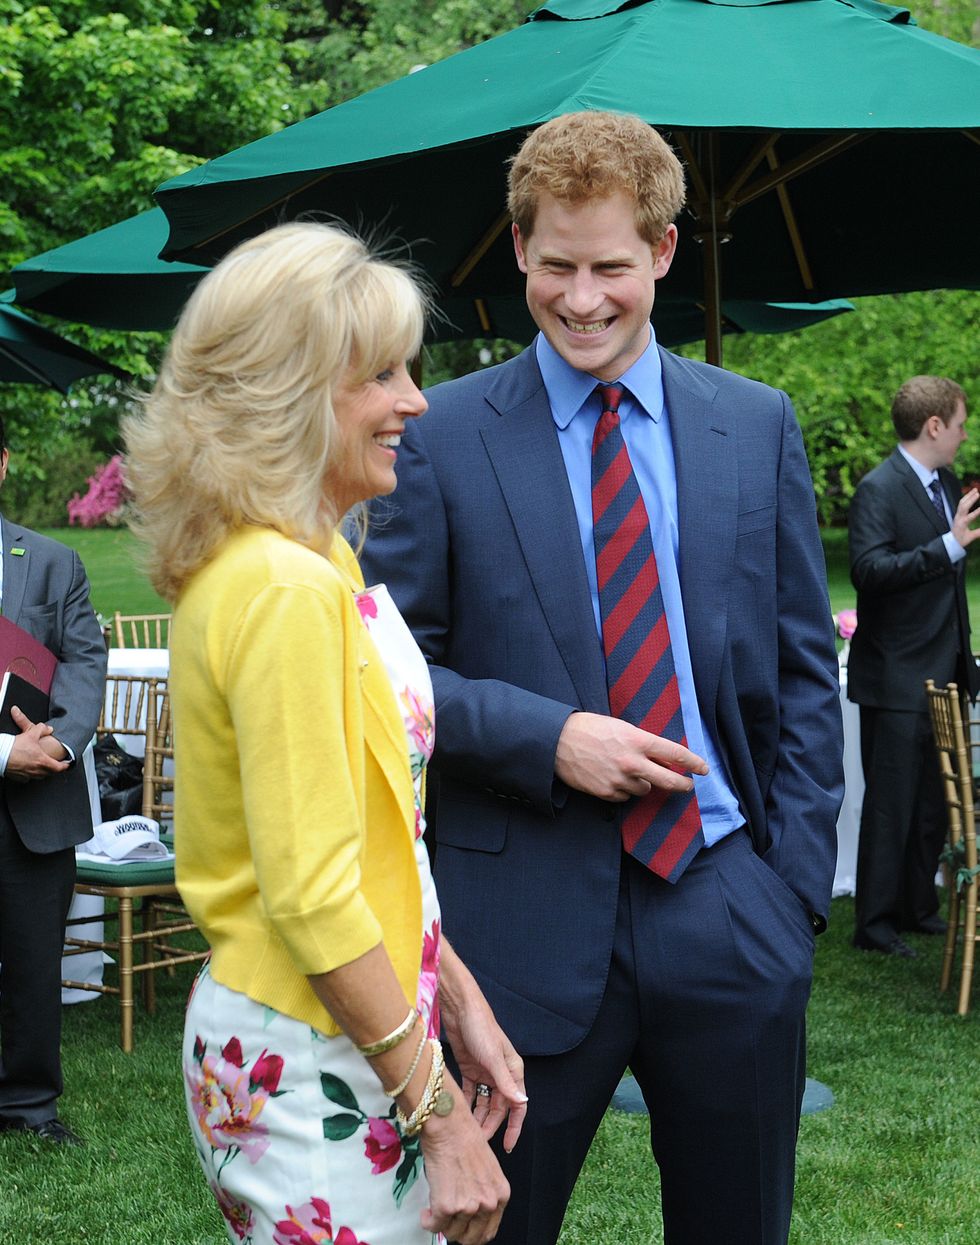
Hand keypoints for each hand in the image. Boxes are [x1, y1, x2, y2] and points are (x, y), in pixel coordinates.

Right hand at [5, 706, 69, 780]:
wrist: (0, 754)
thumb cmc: (14, 747)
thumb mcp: (31, 734)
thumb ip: (42, 729)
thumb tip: (48, 729)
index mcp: (42, 761)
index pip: (59, 768)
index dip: (65, 766)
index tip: (67, 765)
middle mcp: (36, 770)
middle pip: (50, 773)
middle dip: (54, 769)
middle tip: (56, 765)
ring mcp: (27, 775)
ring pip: (40, 776)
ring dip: (44, 772)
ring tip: (44, 767)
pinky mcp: (19, 777)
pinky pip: (28, 778)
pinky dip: (31, 775)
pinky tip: (29, 770)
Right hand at [419, 1076, 510, 1244]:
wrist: (449, 1126)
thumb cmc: (464, 1138)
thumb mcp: (485, 1169)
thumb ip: (482, 1193)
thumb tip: (470, 1212)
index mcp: (500, 1195)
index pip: (489, 1232)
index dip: (473, 1234)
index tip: (464, 1230)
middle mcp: (487, 1204)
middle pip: (471, 1238)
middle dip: (457, 1232)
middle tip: (448, 1222)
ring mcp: (468, 1207)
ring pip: (451, 1233)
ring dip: (442, 1224)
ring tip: (436, 1209)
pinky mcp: (446, 1207)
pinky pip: (434, 1226)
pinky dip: (427, 1221)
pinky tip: (427, 1211)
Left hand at [439, 939, 526, 1153]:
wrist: (460, 1008)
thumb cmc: (481, 1028)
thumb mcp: (494, 1057)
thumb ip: (506, 1082)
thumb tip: (522, 1103)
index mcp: (513, 1071)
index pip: (518, 1105)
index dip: (514, 1127)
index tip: (507, 1146)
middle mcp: (501, 1073)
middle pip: (499, 1108)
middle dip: (491, 1126)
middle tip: (478, 1143)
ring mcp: (485, 1072)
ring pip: (484, 1103)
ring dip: (478, 1118)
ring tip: (468, 1134)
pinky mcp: (470, 1068)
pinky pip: (471, 1093)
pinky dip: (468, 1104)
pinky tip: (460, 1115)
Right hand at [555, 711, 707, 800]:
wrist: (558, 741)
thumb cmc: (590, 729)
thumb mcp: (621, 727)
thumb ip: (642, 743)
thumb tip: (661, 757)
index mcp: (638, 741)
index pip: (675, 754)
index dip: (694, 762)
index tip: (704, 768)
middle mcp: (632, 762)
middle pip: (669, 781)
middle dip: (683, 785)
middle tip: (688, 786)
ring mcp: (620, 780)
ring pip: (645, 789)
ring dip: (642, 783)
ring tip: (625, 770)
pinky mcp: (607, 793)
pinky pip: (625, 796)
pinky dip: (623, 790)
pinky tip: (611, 777)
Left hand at [952, 488, 979, 548]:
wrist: (951, 541)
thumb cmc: (961, 540)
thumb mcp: (970, 537)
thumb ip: (978, 533)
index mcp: (962, 524)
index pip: (970, 516)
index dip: (977, 512)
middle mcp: (959, 517)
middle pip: (964, 506)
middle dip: (971, 499)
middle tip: (978, 493)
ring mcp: (957, 515)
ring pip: (961, 503)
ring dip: (968, 496)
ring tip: (975, 490)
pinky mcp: (957, 513)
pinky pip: (961, 504)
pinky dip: (966, 498)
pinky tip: (971, 494)